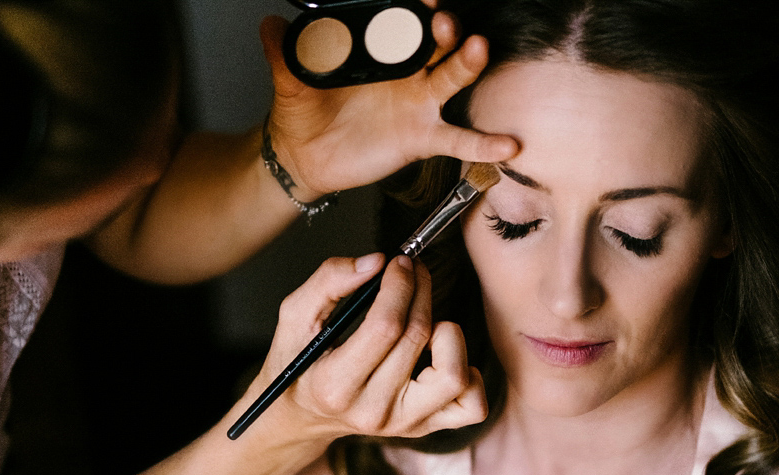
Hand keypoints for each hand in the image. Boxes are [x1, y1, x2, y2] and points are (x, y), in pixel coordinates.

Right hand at [247, 253, 486, 441]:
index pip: (385, 327)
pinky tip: (442, 356)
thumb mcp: (295, 317)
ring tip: (425, 324)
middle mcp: (372, 410)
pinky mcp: (425, 427)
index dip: (399, 286)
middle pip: (418, 338)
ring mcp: (403, 424)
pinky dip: (468, 374)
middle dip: (420, 292)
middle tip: (412, 273)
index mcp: (335, 386)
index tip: (399, 263)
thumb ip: (328, 281)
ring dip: (448, 335)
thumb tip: (376, 261)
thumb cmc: (300, 362)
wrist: (304, 415)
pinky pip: (472, 406)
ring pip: (454, 377)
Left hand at [258, 6, 518, 199]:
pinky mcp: (422, 137)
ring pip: (450, 79)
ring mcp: (418, 104)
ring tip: (477, 50)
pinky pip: (458, 141)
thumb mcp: (290, 81)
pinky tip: (509, 146)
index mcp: (379, 51)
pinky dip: (484, 145)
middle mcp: (406, 72)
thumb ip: (283, 54)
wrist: (304, 156)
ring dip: (467, 63)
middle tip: (444, 21)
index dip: (416, 6)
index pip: (403, 21)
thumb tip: (269, 24)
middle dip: (443, 29)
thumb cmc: (303, 113)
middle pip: (435, 44)